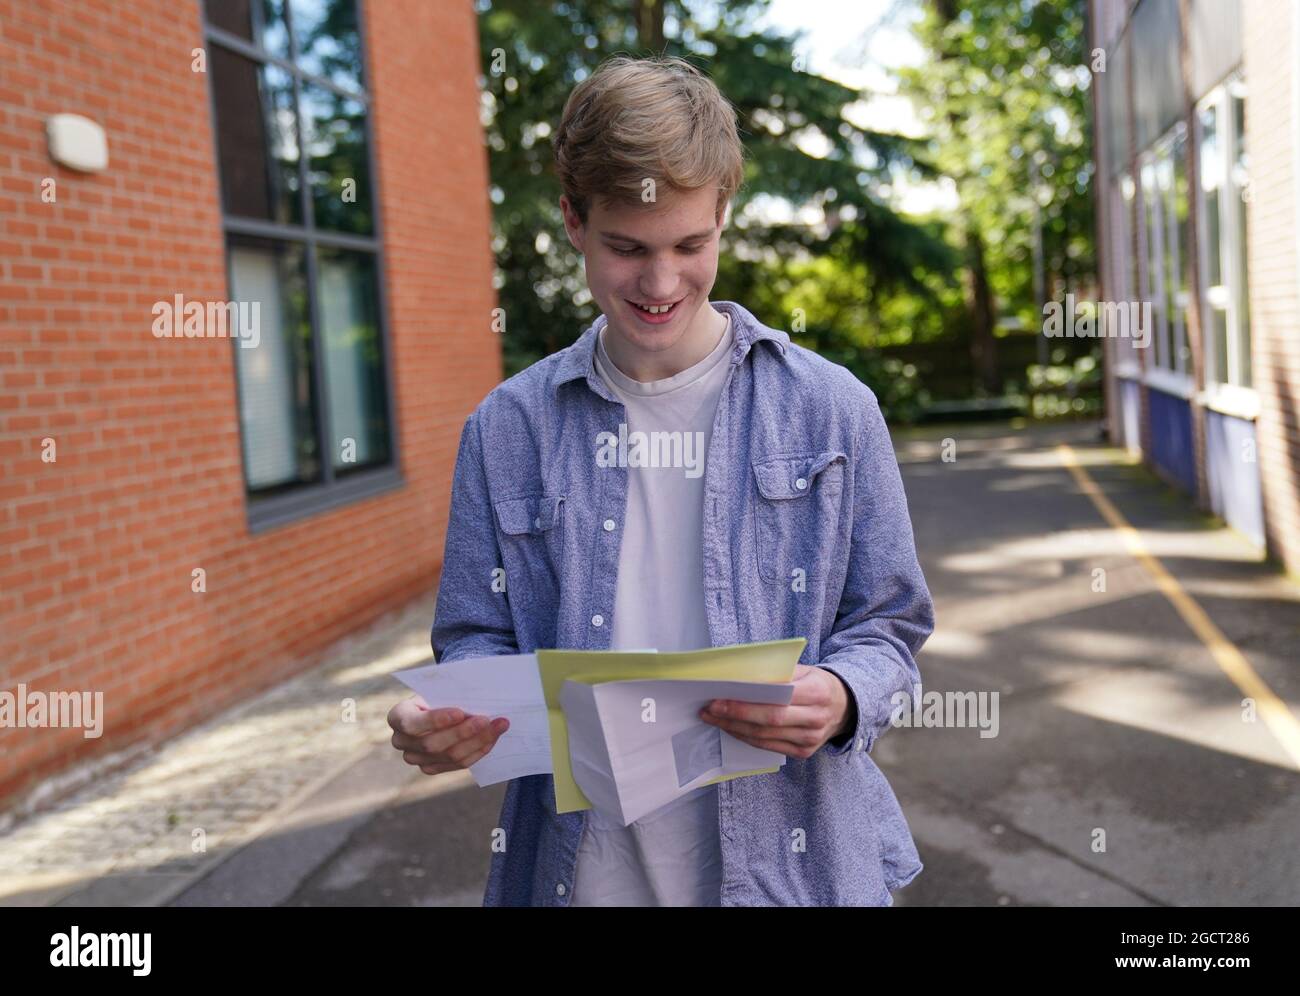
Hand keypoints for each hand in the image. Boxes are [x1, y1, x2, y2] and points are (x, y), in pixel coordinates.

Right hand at [388, 694, 509, 774]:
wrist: (435, 707)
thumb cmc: (436, 694)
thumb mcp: (437, 689)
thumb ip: (449, 694)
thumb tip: (478, 698)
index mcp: (398, 716)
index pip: (412, 723)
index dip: (436, 720)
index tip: (459, 712)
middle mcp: (401, 741)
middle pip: (433, 744)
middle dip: (463, 732)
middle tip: (487, 719)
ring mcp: (415, 758)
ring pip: (449, 756)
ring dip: (478, 741)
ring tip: (499, 726)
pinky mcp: (432, 768)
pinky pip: (458, 764)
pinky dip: (478, 751)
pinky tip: (492, 738)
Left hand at [699, 664, 850, 759]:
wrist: (846, 707)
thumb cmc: (818, 684)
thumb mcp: (804, 670)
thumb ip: (776, 674)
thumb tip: (739, 678)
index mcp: (816, 693)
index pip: (775, 701)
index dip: (745, 703)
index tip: (718, 698)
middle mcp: (815, 719)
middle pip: (768, 722)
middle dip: (733, 717)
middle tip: (708, 710)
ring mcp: (810, 740)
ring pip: (765, 737)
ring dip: (735, 729)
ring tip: (713, 719)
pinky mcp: (804, 753)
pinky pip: (769, 747)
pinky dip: (747, 738)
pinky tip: (731, 728)